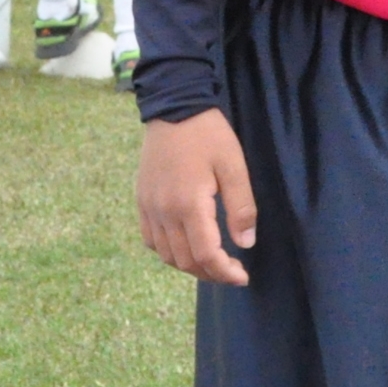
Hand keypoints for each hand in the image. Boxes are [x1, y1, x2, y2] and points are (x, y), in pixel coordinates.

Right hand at [137, 110, 256, 285]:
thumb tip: (246, 243)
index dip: (224, 272)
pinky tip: (187, 246)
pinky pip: (151, 240)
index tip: (242, 277)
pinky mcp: (141, 201)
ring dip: (190, 266)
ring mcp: (148, 208)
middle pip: (184, 261)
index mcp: (188, 205)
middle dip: (210, 273)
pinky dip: (169, 253)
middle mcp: (163, 212)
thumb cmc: (209, 135)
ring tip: (213, 263)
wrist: (174, 109)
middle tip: (232, 272)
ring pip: (166, 255)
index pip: (205, 255)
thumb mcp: (234, 166)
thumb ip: (241, 207)